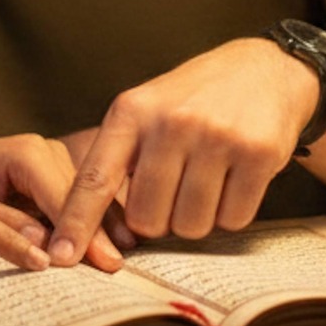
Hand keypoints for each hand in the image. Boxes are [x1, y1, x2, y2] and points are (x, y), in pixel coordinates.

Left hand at [49, 39, 317, 262]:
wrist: (266, 68)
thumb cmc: (195, 99)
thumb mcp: (147, 108)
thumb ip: (122, 156)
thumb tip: (92, 227)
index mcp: (132, 111)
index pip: (95, 178)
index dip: (76, 222)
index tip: (60, 257)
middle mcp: (171, 122)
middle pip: (147, 219)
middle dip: (159, 220)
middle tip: (175, 190)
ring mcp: (216, 137)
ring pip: (190, 226)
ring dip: (197, 218)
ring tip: (207, 180)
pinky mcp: (257, 154)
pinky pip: (232, 220)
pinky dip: (231, 212)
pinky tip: (235, 178)